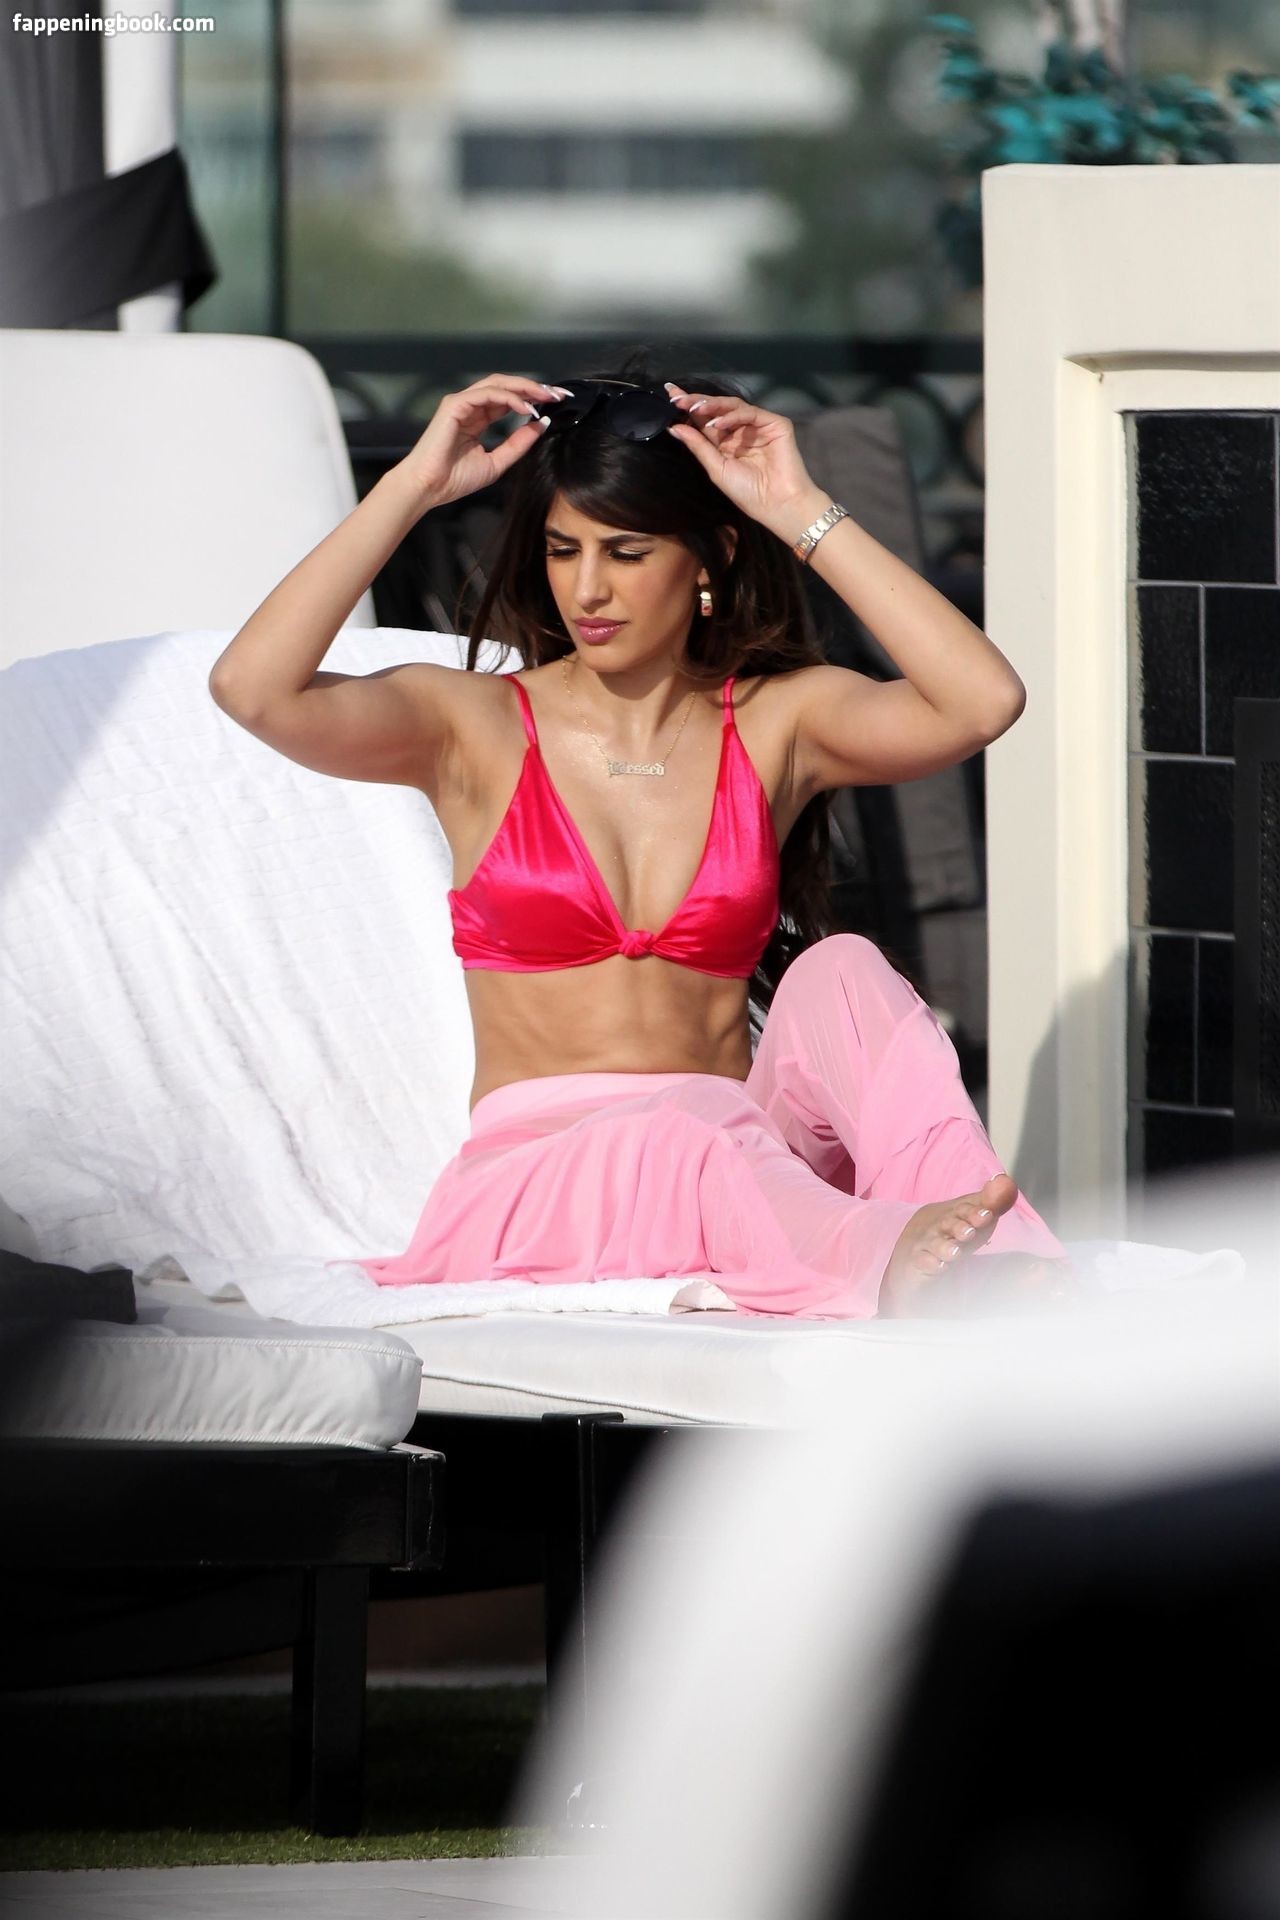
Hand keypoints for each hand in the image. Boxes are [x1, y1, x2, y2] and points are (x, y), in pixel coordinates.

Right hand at [397, 373, 570, 508]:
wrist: (429, 488)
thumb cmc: (454, 479)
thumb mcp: (498, 462)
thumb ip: (518, 444)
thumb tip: (541, 424)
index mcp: (478, 418)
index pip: (510, 400)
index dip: (534, 399)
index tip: (557, 403)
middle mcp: (471, 406)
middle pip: (507, 386)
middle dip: (534, 388)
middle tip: (558, 394)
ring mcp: (461, 403)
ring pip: (498, 384)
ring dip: (525, 388)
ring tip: (546, 397)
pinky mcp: (455, 404)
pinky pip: (488, 394)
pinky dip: (509, 398)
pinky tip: (525, 409)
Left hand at [663, 382, 825, 537]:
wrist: (776, 503)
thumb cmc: (747, 492)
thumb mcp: (716, 468)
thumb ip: (698, 446)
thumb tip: (674, 428)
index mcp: (725, 443)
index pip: (705, 420)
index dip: (688, 408)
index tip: (669, 395)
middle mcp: (740, 431)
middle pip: (717, 409)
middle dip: (696, 401)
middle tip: (676, 397)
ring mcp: (758, 425)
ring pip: (732, 406)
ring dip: (711, 405)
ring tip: (693, 407)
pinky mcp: (774, 423)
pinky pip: (750, 413)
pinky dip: (732, 416)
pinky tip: (717, 423)